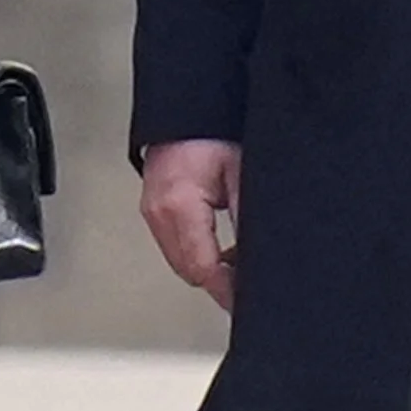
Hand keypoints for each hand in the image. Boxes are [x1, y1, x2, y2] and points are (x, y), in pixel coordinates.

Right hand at [141, 139, 241, 312]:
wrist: (186, 110)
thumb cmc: (212, 131)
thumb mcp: (241, 175)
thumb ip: (247, 220)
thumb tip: (258, 257)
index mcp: (179, 205)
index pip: (203, 268)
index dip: (227, 289)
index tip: (246, 300)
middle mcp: (159, 212)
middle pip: (189, 271)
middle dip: (219, 284)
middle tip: (247, 289)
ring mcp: (152, 212)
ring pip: (181, 262)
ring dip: (208, 269)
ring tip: (238, 268)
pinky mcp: (154, 209)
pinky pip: (175, 246)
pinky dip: (198, 254)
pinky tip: (221, 250)